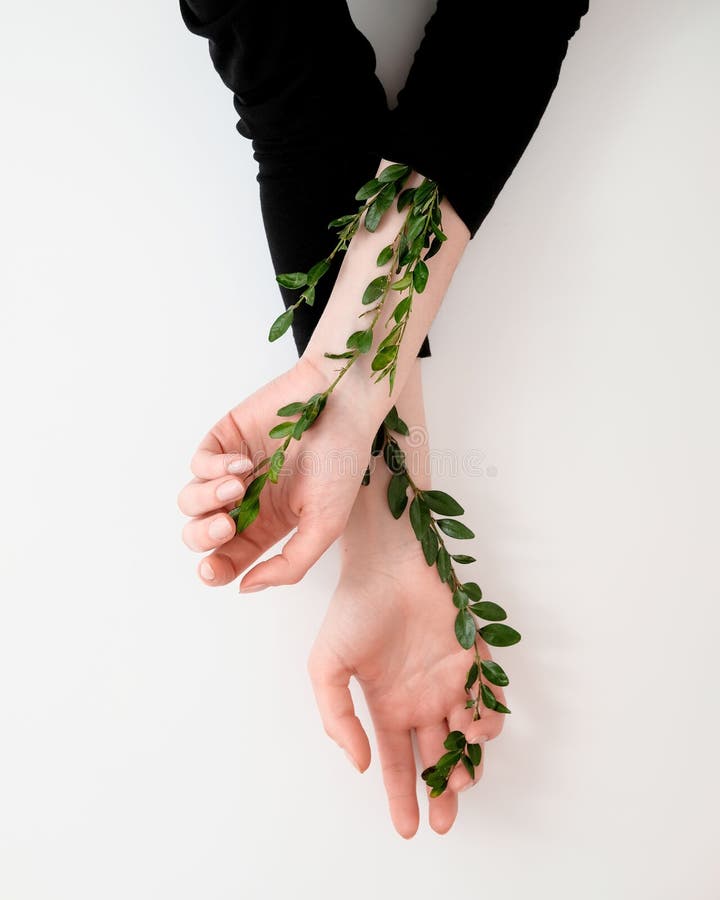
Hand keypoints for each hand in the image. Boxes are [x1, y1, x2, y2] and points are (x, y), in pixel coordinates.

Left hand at [177, 356, 375, 589]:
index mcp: (267, 526)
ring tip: (239, 484)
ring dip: (208, 499)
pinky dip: (214, 467)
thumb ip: (289, 565)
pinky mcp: (224, 440)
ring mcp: (232, 470)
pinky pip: (198, 464)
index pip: (228, 558)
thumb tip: (246, 586)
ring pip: (192, 501)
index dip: (214, 570)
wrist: (343, 406)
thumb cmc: (341, 464)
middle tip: (227, 524)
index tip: (212, 569)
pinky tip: (243, 462)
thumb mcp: (325, 526)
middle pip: (201, 534)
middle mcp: (246, 501)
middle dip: (205, 536)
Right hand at [307, 487, 507, 837]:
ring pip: (467, 737)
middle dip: (442, 793)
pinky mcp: (475, 657)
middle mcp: (421, 697)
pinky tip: (476, 727)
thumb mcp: (326, 667)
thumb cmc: (354, 608)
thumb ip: (337, 718)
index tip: (409, 830)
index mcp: (387, 703)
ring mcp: (450, 679)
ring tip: (456, 764)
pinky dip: (488, 721)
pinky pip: (490, 700)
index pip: (398, 761)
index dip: (401, 797)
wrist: (387, 561)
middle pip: (437, 758)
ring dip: (465, 760)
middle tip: (445, 819)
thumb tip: (361, 765)